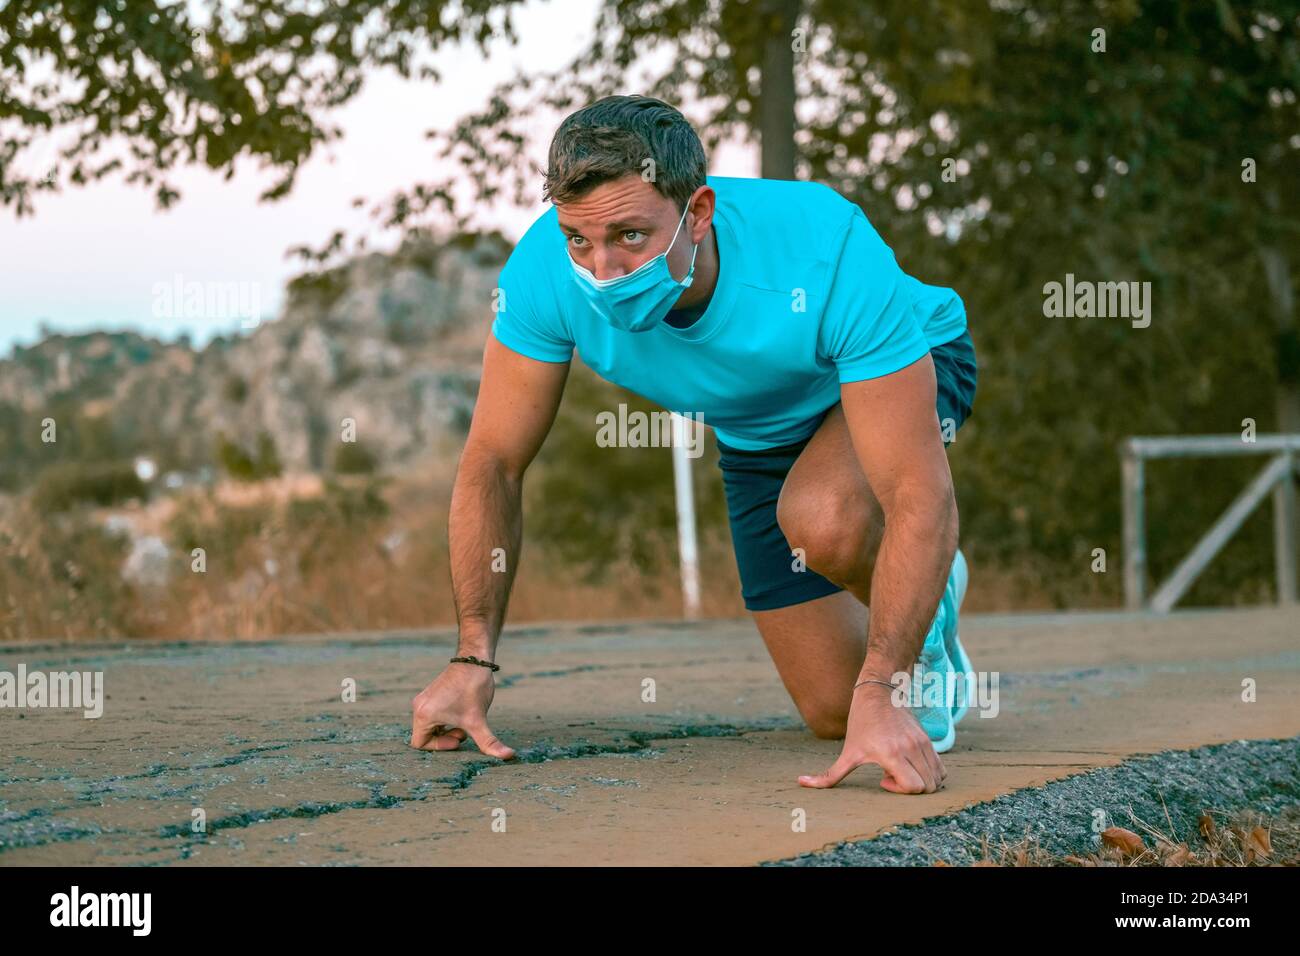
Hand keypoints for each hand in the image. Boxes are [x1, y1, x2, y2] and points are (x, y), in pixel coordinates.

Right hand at [410, 663, 515, 758]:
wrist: (475, 660)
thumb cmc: (473, 689)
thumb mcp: (478, 720)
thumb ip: (489, 743)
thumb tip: (510, 756)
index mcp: (423, 715)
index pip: (420, 744)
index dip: (440, 746)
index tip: (459, 738)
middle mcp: (418, 707)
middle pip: (425, 736)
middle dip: (446, 738)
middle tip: (464, 731)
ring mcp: (424, 699)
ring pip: (430, 726)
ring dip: (447, 729)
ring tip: (464, 721)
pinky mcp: (432, 693)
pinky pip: (433, 715)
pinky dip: (446, 720)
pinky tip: (463, 713)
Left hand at [797, 684, 945, 792]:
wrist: (879, 692)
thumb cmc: (861, 722)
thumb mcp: (847, 751)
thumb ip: (828, 774)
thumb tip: (801, 783)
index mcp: (891, 753)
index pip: (914, 787)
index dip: (900, 790)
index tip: (883, 780)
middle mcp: (910, 748)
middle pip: (927, 786)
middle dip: (910, 788)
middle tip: (892, 775)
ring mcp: (922, 743)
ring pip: (936, 778)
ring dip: (920, 780)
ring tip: (900, 768)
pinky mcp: (928, 740)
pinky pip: (940, 768)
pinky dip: (929, 773)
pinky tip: (910, 764)